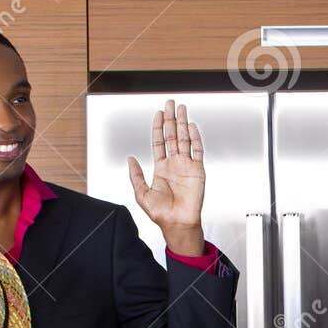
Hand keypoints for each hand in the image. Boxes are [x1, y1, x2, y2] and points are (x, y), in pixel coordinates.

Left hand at [127, 98, 206, 250]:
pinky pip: (197, 150)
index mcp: (161, 168)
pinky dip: (195, 137)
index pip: (159, 142)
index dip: (158, 127)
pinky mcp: (198, 171)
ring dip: (183, 123)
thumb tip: (130, 159)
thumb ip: (135, 175)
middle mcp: (174, 164)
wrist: (178, 223)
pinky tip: (192, 126)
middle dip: (171, 119)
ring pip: (184, 139)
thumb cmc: (161, 213)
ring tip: (181, 108)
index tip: (158, 114)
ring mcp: (186, 166)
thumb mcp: (141, 194)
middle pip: (172, 136)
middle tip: (170, 104)